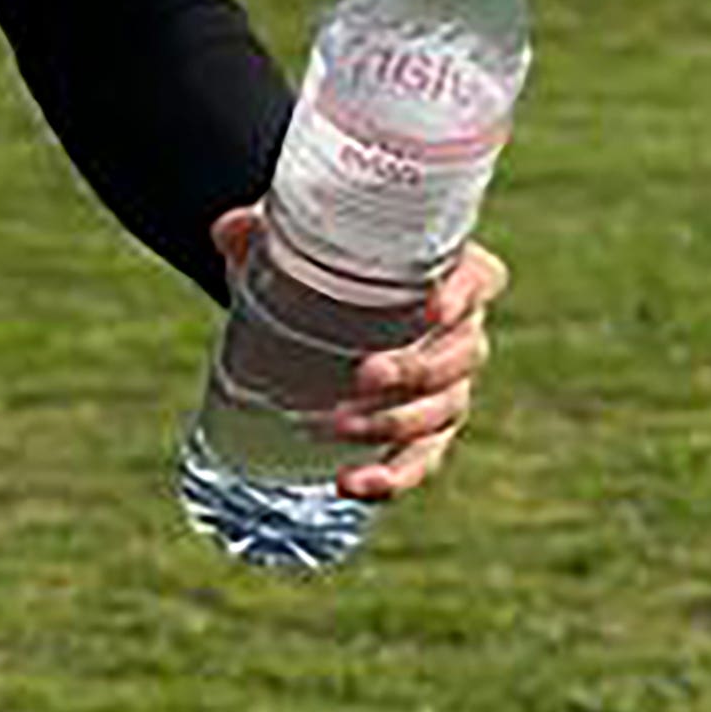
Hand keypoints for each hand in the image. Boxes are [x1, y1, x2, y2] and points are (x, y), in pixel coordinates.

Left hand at [209, 208, 508, 504]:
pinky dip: (391, 478)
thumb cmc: (318, 259)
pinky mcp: (422, 430)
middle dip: (417, 371)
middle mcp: (460, 331)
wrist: (309, 301)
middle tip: (364, 375)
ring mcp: (446, 385)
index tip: (432, 305)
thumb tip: (229, 229)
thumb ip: (261, 227)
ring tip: (331, 425)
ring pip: (442, 412)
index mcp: (450, 271)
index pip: (482, 279)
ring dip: (392, 425)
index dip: (465, 294)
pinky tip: (349, 484)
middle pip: (463, 355)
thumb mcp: (291, 238)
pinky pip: (420, 459)